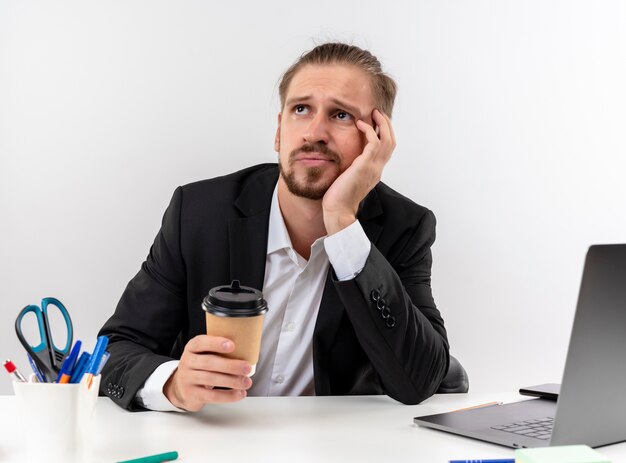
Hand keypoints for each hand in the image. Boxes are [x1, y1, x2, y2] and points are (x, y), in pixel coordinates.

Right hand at [163, 335, 252, 411]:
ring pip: (211, 379)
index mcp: (192, 348)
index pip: (201, 342)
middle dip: (231, 365)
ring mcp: (187, 379)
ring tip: (246, 382)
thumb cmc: (200, 367)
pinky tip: (239, 394)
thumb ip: (218, 350)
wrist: (181, 388)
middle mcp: (187, 362)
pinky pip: (211, 396)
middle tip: (247, 368)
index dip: (216, 343)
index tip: (232, 345)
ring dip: (232, 381)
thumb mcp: (204, 354)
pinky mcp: (192, 394)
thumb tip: (247, 350)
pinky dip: (228, 396)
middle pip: (209, 362)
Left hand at [322, 109, 395, 233]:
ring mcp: (373, 167)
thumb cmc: (338, 198)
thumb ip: (351, 168)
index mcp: (374, 172)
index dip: (384, 133)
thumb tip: (344, 160)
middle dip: (386, 125)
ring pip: (387, 139)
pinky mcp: (365, 165)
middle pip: (391, 141)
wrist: (338, 210)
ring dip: (381, 124)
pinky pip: (374, 142)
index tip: (376, 122)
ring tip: (373, 113)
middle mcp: (377, 168)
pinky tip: (360, 124)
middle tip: (378, 112)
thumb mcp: (348, 179)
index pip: (387, 149)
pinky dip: (369, 130)